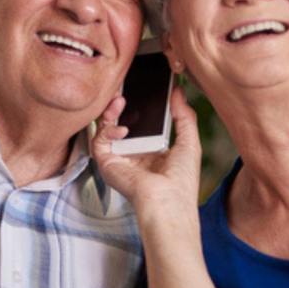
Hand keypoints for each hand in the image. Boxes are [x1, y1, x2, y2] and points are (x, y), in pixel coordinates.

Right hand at [92, 87, 201, 214]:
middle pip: (122, 121)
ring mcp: (119, 158)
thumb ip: (184, 115)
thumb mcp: (189, 141)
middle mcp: (133, 153)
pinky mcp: (107, 163)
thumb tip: (179, 91)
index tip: (143, 87)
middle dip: (121, 102)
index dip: (141, 104)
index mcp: (152, 150)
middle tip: (124, 86)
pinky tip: (121, 129)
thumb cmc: (181, 181)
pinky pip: (99, 140)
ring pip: (106, 127)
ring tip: (120, 99)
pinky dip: (107, 129)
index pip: (142, 122)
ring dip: (110, 111)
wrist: (168, 201)